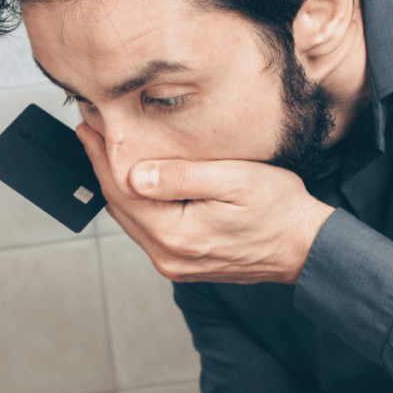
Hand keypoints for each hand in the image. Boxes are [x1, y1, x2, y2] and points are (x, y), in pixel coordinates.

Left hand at [78, 125, 334, 284]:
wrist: (305, 247)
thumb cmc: (279, 210)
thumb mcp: (234, 180)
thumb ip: (181, 177)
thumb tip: (135, 175)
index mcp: (177, 236)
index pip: (123, 190)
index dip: (101, 156)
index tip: (87, 127)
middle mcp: (169, 257)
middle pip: (121, 207)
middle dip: (103, 168)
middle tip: (90, 133)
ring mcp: (175, 264)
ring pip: (132, 220)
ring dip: (119, 186)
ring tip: (107, 153)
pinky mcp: (184, 264)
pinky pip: (149, 231)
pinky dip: (138, 205)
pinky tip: (138, 183)